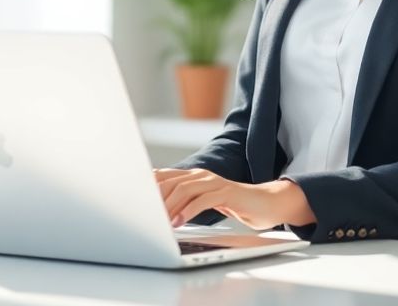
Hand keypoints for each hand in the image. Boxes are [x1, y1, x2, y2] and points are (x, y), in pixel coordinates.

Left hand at [154, 168, 315, 229]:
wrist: (265, 203)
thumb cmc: (233, 204)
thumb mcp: (204, 201)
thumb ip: (184, 201)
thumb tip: (158, 211)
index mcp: (192, 176)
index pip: (162, 177)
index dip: (145, 187)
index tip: (131, 201)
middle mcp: (200, 175)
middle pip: (169, 183)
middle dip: (154, 201)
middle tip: (144, 218)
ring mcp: (213, 181)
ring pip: (183, 189)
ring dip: (168, 207)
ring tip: (159, 223)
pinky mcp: (226, 191)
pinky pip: (202, 200)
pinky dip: (188, 211)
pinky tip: (179, 222)